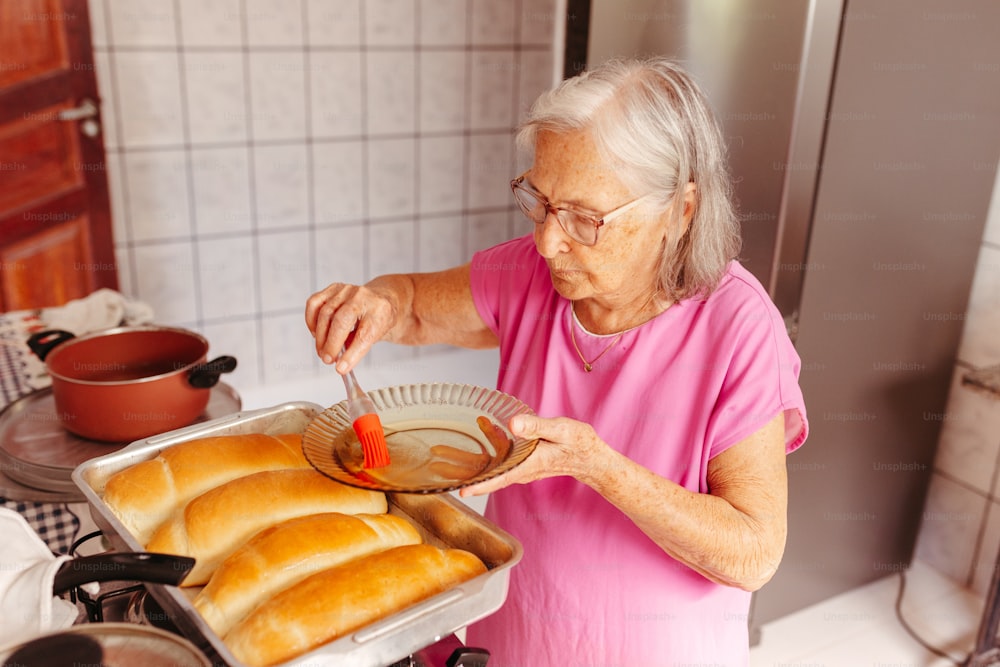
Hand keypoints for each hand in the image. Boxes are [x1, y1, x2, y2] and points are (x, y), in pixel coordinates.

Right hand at [304, 282, 396, 371]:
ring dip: (320, 337)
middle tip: (328, 360)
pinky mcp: (333, 288)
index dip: (351, 354)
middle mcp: (363, 297)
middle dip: (331, 345)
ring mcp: (346, 290)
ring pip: (325, 313)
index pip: (364, 335)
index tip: (341, 369)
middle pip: (341, 321)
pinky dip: (311, 321)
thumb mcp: (377, 336)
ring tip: (322, 351)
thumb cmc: (377, 319)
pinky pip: (314, 304)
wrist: (380, 299)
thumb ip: (359, 348)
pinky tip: (316, 333)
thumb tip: (341, 364)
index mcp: (379, 311)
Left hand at [460, 413, 609, 496]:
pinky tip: (487, 428)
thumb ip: (536, 426)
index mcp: (529, 464)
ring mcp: (523, 466)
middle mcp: (523, 469)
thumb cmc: (580, 444)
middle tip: (436, 463)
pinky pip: (502, 457)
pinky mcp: (525, 461)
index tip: (461, 491)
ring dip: (470, 458)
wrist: (592, 458)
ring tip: (446, 450)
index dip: (479, 485)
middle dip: (462, 470)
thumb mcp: (561, 430)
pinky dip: (490, 445)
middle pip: (487, 473)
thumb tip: (513, 424)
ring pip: (491, 465)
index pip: (499, 478)